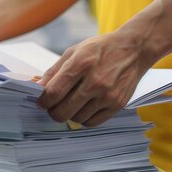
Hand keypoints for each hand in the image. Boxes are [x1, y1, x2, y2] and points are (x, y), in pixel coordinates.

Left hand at [37, 31, 155, 126]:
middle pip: (63, 110)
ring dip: (69, 114)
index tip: (42, 102)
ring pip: (76, 119)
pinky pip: (92, 122)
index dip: (43, 101)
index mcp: (81, 64)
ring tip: (71, 104)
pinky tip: (83, 108)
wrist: (134, 49)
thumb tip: (37, 87)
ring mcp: (107, 95)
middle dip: (53, 111)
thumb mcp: (74, 51)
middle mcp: (95, 81)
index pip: (54, 92)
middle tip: (53, 106)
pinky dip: (83, 119)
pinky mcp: (118, 104)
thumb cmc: (100, 49)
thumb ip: (54, 71)